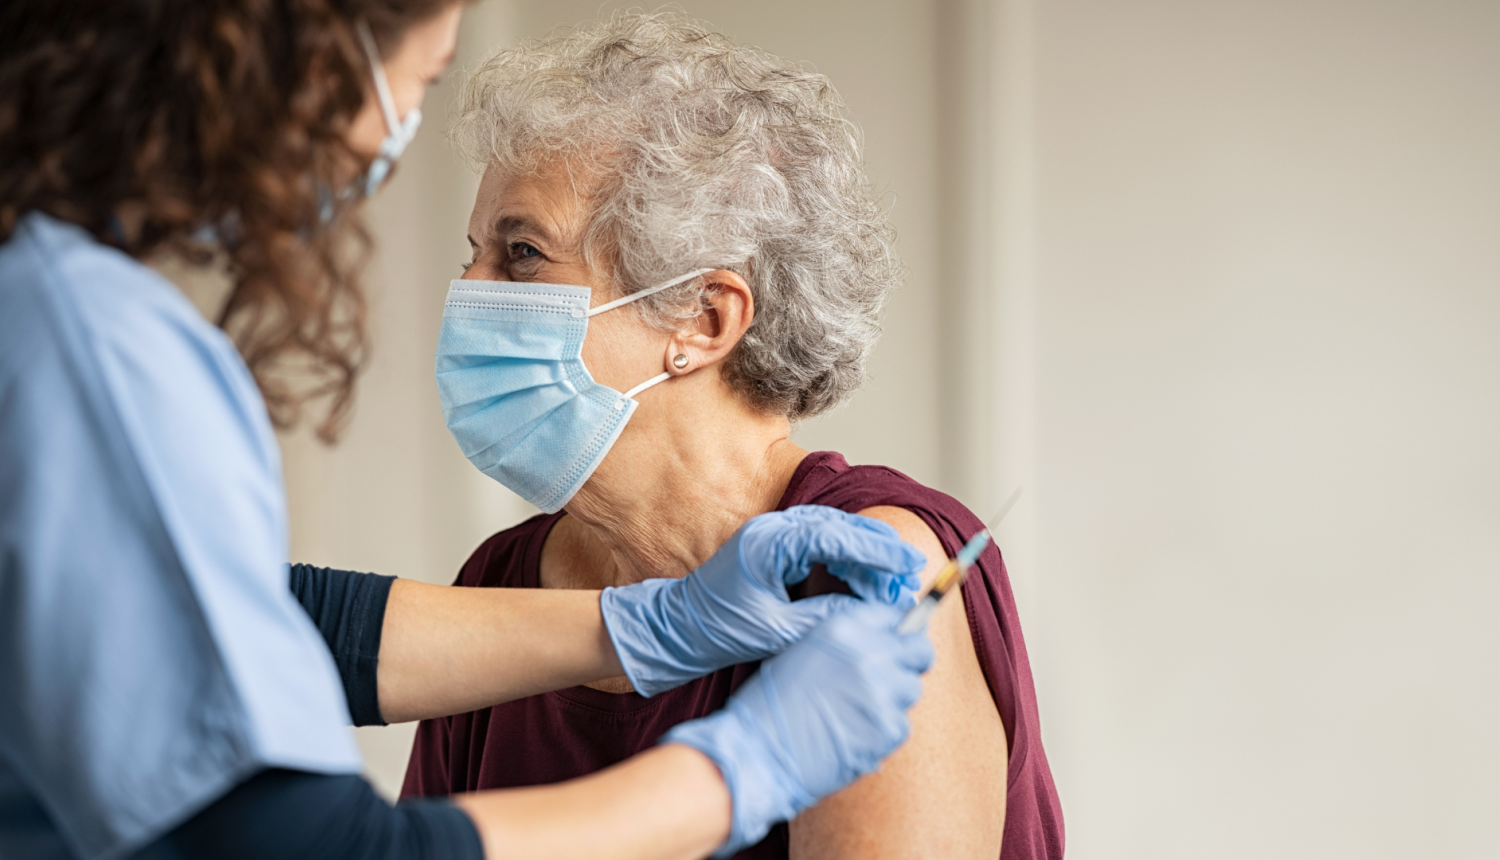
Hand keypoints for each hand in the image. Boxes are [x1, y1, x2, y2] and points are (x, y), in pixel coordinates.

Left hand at [600, 505, 924, 696]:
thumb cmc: (717, 630)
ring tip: (894, 581)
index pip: (835, 536)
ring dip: (864, 556)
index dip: (877, 550)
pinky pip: (820, 544)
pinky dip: (846, 560)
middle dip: (878, 551)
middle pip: (839, 527)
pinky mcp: (773, 547)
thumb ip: (825, 619)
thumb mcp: (777, 631)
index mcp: (769, 544)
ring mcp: (772, 535)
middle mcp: (771, 530)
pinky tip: (864, 581)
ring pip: (833, 534)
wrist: (677, 629)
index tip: (908, 565)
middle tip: (910, 574)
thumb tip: (871, 614)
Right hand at [662, 601, 933, 855]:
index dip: (895, 632)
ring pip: (911, 689)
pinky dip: (883, 731)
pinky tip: (854, 734)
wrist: (758, 751)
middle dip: (909, 661)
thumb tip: (882, 643)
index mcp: (844, 628)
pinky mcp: (889, 728)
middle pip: (919, 650)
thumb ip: (845, 642)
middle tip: (891, 676)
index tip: (894, 643)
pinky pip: (901, 724)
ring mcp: (883, 692)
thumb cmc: (771, 704)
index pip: (894, 616)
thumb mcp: (803, 651)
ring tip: (858, 712)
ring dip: (893, 699)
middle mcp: (869, 654)